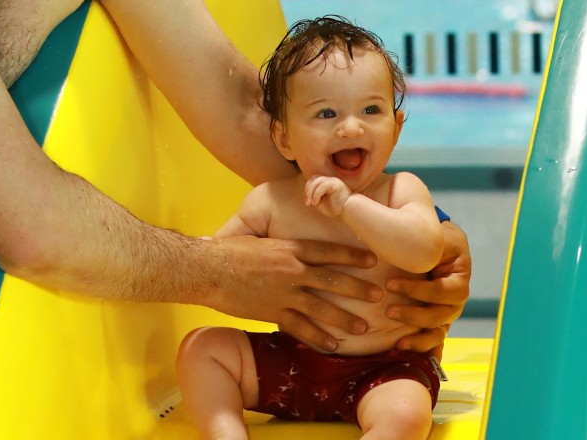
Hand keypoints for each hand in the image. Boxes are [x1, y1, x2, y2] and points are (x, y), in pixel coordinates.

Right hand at [204, 234, 379, 351]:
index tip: (372, 259)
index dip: (352, 255)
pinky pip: (300, 328)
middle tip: (379, 295)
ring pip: (321, 307)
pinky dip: (317, 337)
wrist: (207, 269)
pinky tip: (333, 345)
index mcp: (290, 249)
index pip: (328, 251)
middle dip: (358, 288)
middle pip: (332, 280)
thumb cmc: (229, 252)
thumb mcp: (260, 240)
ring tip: (364, 327)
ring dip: (344, 318)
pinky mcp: (271, 312)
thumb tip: (293, 246)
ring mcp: (283, 293)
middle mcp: (292, 270)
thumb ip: (280, 246)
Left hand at [304, 175, 350, 217]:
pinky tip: (315, 202)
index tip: (307, 202)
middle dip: (307, 191)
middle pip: (313, 180)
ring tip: (311, 203)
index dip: (307, 190)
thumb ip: (313, 197)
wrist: (348, 210)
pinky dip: (316, 194)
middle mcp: (329, 179)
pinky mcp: (335, 183)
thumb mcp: (321, 202)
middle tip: (307, 203)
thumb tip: (306, 194)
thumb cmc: (335, 208)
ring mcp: (332, 180)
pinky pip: (322, 186)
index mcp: (325, 183)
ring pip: (316, 181)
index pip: (312, 181)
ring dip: (310, 193)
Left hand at [386, 221, 471, 354]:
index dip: (416, 290)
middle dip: (413, 316)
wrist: (438, 248)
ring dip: (417, 341)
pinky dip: (425, 353)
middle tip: (389, 312)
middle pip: (437, 316)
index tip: (390, 284)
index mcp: (459, 284)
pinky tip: (412, 362)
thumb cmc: (438, 242)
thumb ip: (432, 247)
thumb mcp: (440, 240)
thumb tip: (419, 251)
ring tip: (398, 345)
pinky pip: (432, 343)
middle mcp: (454, 304)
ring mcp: (445, 317)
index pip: (439, 291)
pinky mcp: (434, 325)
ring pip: (435, 334)